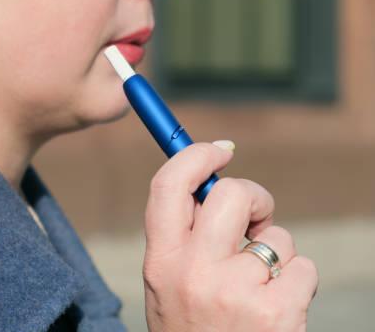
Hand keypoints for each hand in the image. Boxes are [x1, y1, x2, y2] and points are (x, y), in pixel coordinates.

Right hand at [142, 142, 317, 331]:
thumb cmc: (192, 329)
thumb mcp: (168, 283)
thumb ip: (184, 235)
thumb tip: (212, 181)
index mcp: (161, 261)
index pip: (168, 185)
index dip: (195, 154)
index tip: (219, 151)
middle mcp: (193, 272)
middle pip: (232, 194)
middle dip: (254, 197)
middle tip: (256, 218)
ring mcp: (235, 292)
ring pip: (277, 236)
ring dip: (276, 254)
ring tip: (258, 289)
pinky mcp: (277, 311)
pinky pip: (303, 266)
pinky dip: (298, 282)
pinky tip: (278, 309)